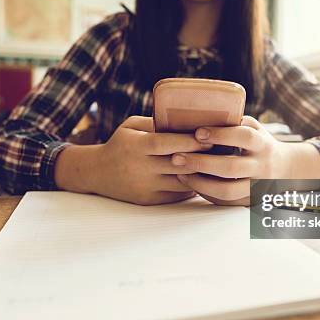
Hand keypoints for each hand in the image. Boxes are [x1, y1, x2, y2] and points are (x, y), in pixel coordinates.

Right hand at [55, 115, 210, 204]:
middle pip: (178, 164)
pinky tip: (203, 178)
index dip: (189, 141)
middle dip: (201, 157)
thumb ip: (156, 123)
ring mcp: (144, 186)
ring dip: (201, 174)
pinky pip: (176, 195)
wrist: (97, 173)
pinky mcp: (148, 200)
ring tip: (217, 165)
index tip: (209, 136)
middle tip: (222, 149)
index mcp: (136, 146)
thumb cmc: (120, 144)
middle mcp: (140, 168)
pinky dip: (192, 186)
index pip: (166, 143)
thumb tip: (188, 119)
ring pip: (181, 182)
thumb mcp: (132, 126)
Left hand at [171, 116, 319, 205]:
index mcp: (263, 144)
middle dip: (201, 162)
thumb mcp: (255, 128)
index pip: (244, 137)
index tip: (198, 133)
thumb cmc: (261, 144)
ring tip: (180, 173)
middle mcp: (262, 166)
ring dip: (199, 183)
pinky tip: (191, 183)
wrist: (287, 170)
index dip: (220, 135)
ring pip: (227, 190)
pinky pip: (225, 201)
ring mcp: (257, 187)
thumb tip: (199, 113)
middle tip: (176, 158)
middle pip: (231, 167)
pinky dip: (205, 193)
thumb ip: (234, 122)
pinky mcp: (250, 201)